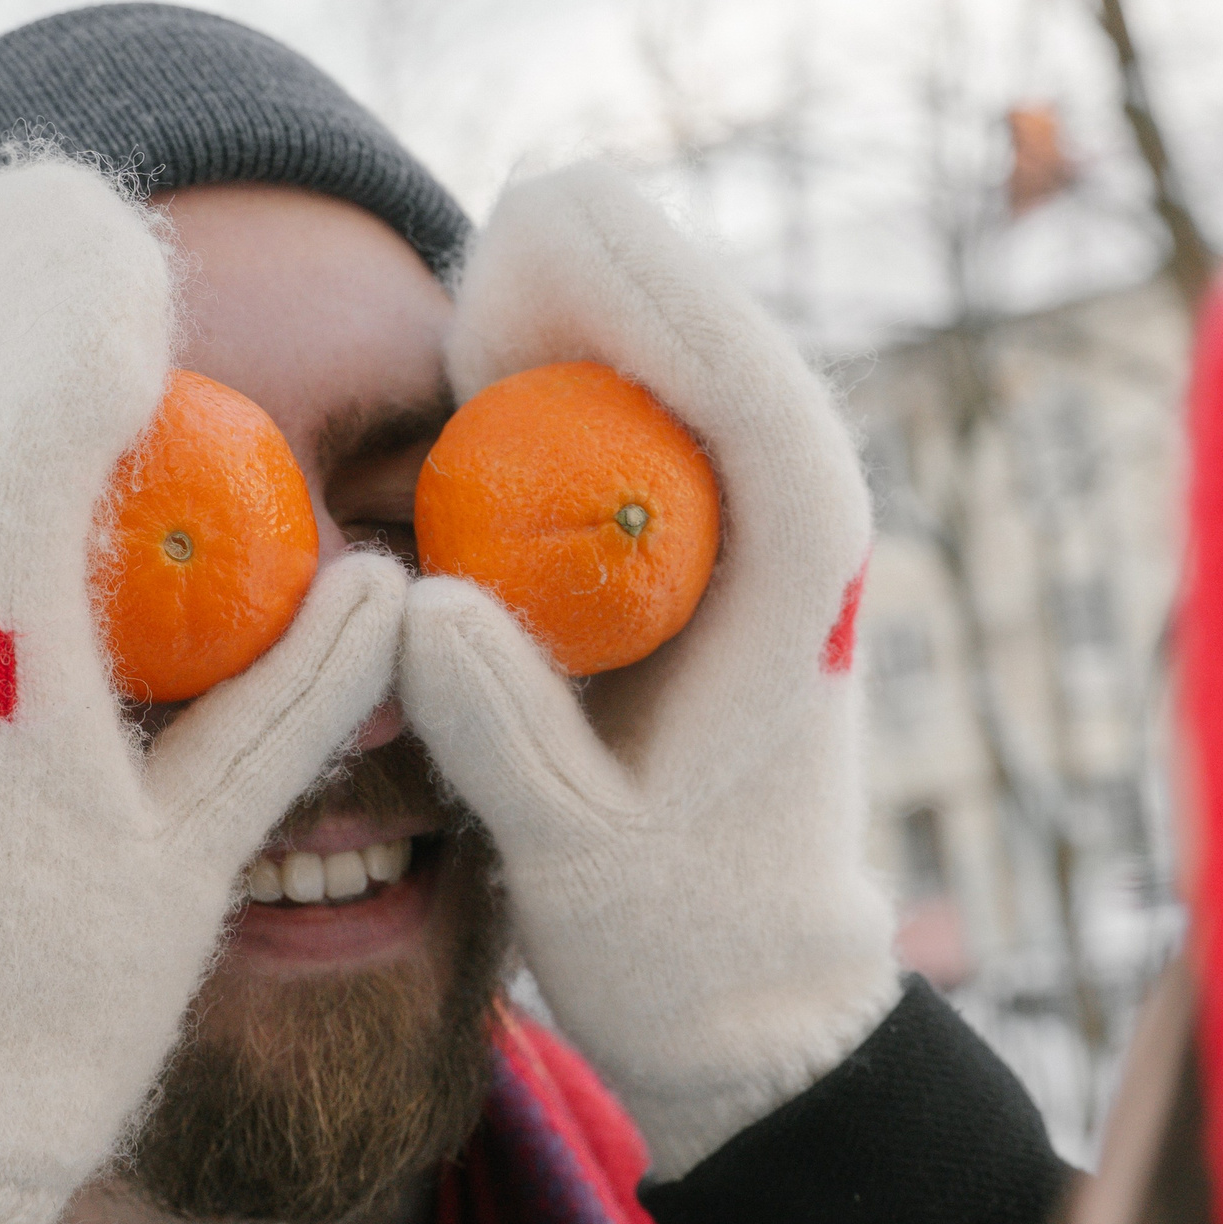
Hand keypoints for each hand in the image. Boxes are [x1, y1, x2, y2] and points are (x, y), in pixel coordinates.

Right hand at [400, 163, 897, 1176]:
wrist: (748, 990)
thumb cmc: (672, 931)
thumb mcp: (569, 848)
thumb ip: (498, 730)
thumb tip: (412, 596)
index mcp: (803, 578)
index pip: (744, 383)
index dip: (637, 287)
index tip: (525, 233)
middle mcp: (810, 532)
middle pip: (723, 343)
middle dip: (613, 267)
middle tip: (500, 234)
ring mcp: (771, 538)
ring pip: (697, 371)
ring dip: (599, 313)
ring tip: (490, 291)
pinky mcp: (724, 556)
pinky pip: (662, 427)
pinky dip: (588, 382)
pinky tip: (500, 368)